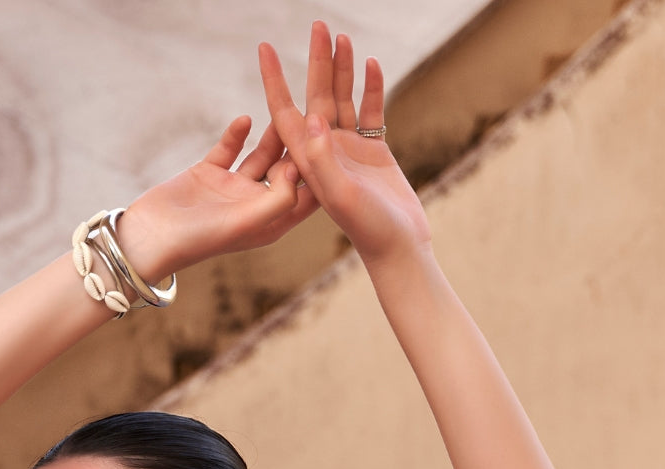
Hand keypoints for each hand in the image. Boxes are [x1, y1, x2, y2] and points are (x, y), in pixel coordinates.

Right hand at [117, 117, 318, 281]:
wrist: (148, 240)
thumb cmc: (198, 240)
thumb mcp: (246, 222)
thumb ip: (278, 198)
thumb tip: (300, 167)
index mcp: (272, 224)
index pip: (308, 194)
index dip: (324, 169)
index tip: (337, 141)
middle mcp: (256, 206)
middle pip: (288, 169)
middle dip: (302, 143)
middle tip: (319, 108)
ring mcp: (233, 189)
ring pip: (262, 153)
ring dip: (274, 131)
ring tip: (288, 104)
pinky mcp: (209, 173)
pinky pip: (230, 147)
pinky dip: (237, 133)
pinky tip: (246, 117)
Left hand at [259, 23, 431, 266]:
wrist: (399, 246)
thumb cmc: (369, 229)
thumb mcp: (342, 195)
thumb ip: (323, 160)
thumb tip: (310, 119)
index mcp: (308, 163)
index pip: (285, 114)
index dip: (275, 81)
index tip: (265, 49)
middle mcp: (325, 154)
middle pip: (315, 99)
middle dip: (316, 62)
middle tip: (317, 24)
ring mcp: (349, 152)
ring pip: (342, 101)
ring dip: (341, 70)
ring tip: (341, 37)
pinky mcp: (373, 152)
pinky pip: (369, 113)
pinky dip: (371, 89)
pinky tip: (370, 64)